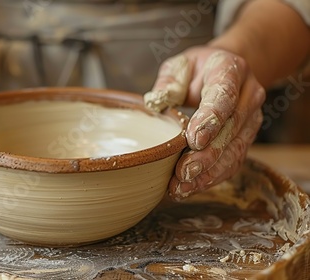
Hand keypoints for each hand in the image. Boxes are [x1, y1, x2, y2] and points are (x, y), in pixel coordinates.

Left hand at [144, 46, 264, 200]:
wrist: (227, 71)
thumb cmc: (197, 70)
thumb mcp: (180, 65)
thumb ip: (169, 81)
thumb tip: (155, 102)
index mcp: (230, 70)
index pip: (224, 96)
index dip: (211, 119)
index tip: (194, 140)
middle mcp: (248, 96)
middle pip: (231, 130)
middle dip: (207, 155)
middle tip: (184, 171)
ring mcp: (250, 119)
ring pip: (235, 152)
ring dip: (209, 173)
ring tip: (183, 186)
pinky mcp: (245, 139)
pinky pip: (232, 162)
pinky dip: (212, 178)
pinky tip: (190, 188)